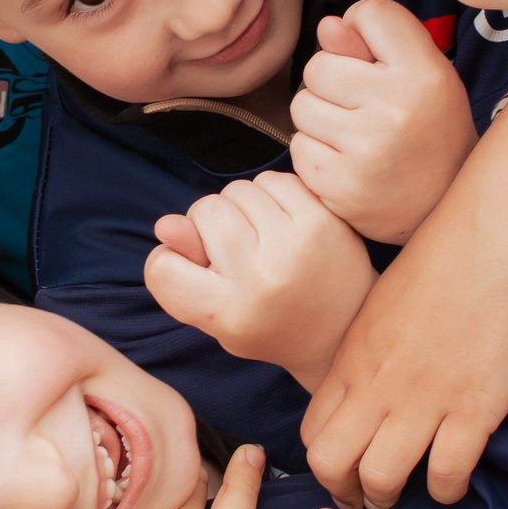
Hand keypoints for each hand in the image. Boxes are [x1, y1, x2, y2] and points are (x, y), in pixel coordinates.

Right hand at [146, 172, 375, 390]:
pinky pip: (272, 180)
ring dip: (239, 206)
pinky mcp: (322, 219)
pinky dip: (268, 195)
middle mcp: (261, 278)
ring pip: (237, 190)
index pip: (162, 267)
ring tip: (257, 237)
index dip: (168, 262)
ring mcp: (294, 244)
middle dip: (208, 224)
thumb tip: (167, 224)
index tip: (191, 271)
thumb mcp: (218, 317)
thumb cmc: (270, 324)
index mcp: (227, 312)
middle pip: (203, 212)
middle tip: (232, 251)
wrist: (345, 328)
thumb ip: (186, 274)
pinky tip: (280, 222)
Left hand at [289, 0, 478, 245]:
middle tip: (361, 106)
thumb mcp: (421, 76)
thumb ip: (375, 43)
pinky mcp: (341, 186)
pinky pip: (298, 146)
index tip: (374, 58)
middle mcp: (397, 108)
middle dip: (331, 82)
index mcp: (424, 73)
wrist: (444, 205)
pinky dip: (314, 152)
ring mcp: (366, 150)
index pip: (370, 12)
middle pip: (319, 64)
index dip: (363, 31)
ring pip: (301, 106)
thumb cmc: (428, 128)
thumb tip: (327, 25)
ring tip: (352, 134)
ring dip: (318, 117)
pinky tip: (344, 161)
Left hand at [300, 226, 507, 508]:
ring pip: (383, 480)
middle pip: (332, 465)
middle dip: (344, 493)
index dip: (323, 462)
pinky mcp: (473, 409)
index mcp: (351, 356)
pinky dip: (446, 490)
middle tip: (365, 500)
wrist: (491, 233)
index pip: (312, 431)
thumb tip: (367, 376)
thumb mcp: (381, 302)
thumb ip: (367, 347)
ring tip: (406, 497)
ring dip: (390, 498)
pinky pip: (446, 474)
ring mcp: (423, 400)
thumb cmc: (442, 255)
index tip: (343, 471)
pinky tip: (453, 483)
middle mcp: (376, 385)